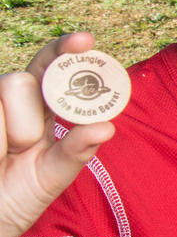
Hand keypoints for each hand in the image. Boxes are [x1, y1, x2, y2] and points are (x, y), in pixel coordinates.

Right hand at [1, 32, 116, 236]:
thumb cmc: (19, 195)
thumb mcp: (53, 175)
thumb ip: (76, 151)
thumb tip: (107, 127)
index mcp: (39, 107)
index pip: (52, 66)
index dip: (65, 48)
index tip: (84, 41)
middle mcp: (9, 99)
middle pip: (20, 80)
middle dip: (26, 121)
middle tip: (24, 149)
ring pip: (3, 93)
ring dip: (9, 137)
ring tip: (4, 158)